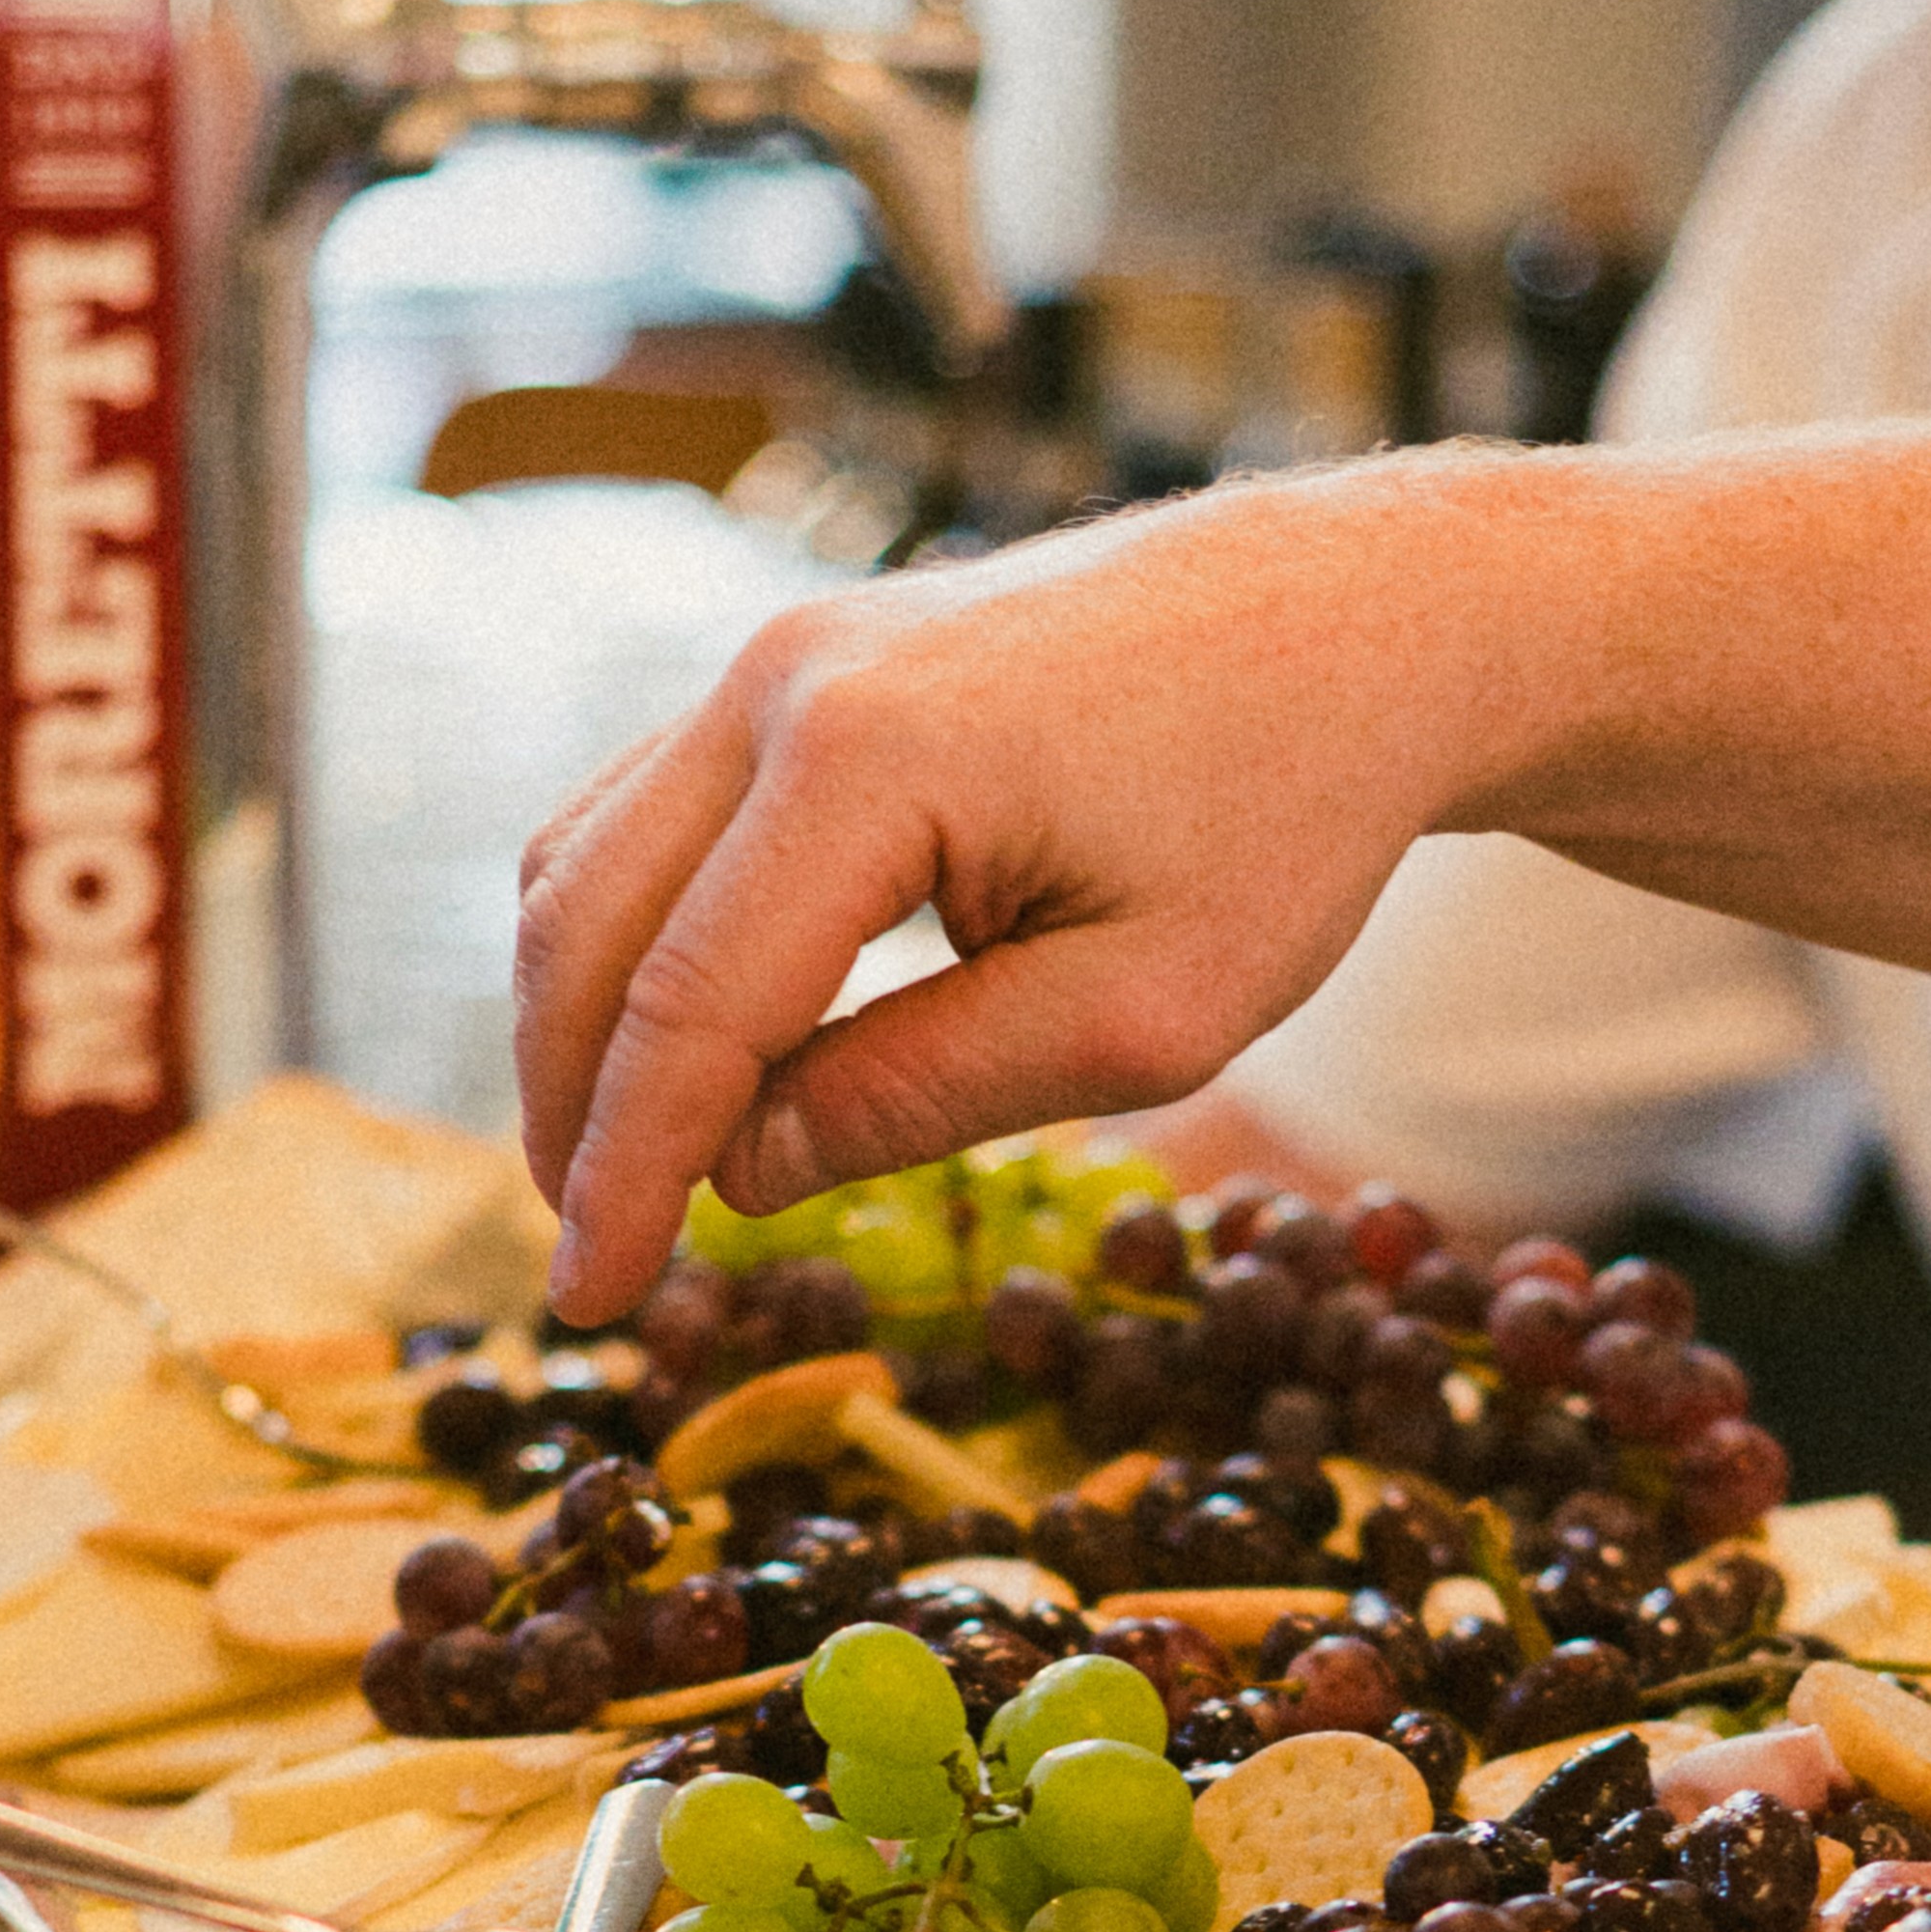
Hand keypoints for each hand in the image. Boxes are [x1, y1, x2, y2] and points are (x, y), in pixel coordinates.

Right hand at [515, 476, 1502, 1318]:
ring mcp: (783, 654)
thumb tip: (741, 1171)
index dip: (625, 1175)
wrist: (1361, 623)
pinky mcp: (806, 664)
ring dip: (586, 1026)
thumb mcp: (1142, 1016)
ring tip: (629, 1175)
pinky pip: (653, 813)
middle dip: (569, 1111)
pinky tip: (692, 1059)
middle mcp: (785, 680)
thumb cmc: (1284, 816)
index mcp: (866, 760)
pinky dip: (637, 943)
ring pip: (591, 858)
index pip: (687, 1008)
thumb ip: (924, 1097)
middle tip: (592, 1267)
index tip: (592, 1307)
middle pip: (588, 923)